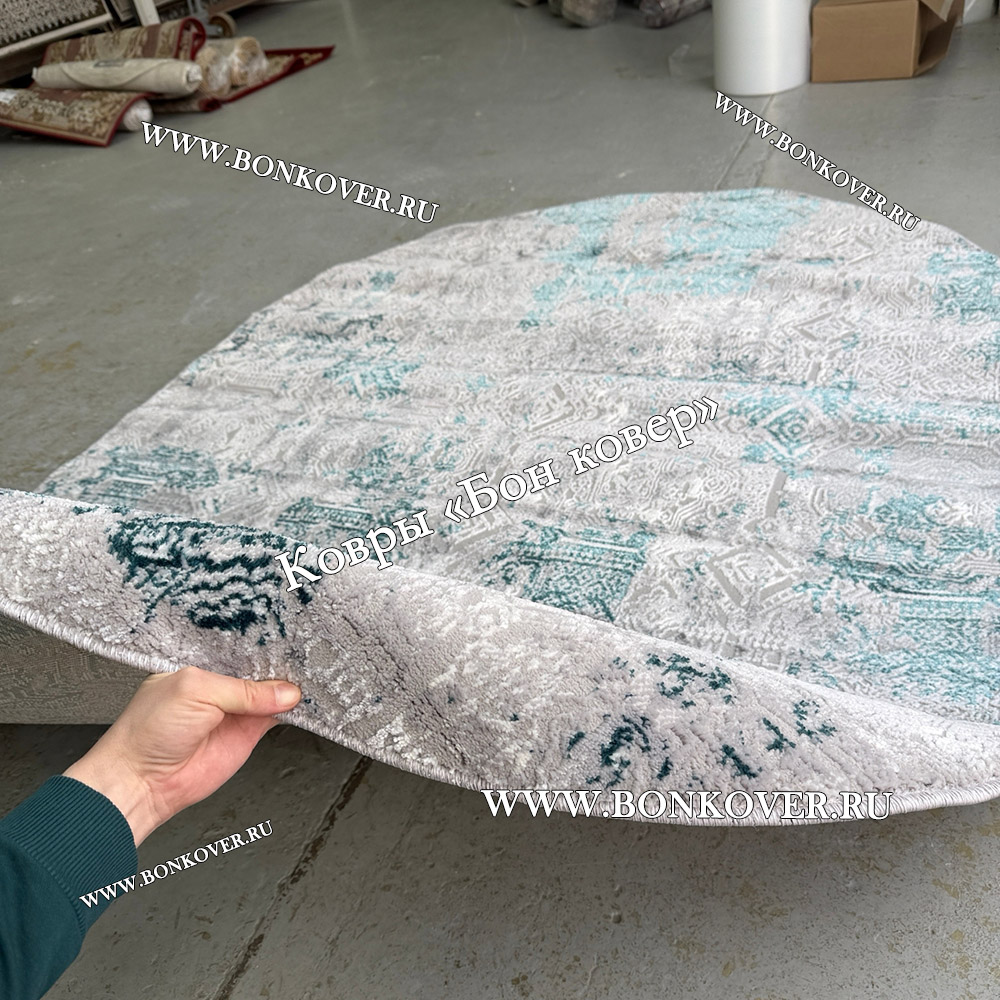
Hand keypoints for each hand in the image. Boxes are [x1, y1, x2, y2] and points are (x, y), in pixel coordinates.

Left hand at [64, 666, 300, 845]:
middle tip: (305, 654)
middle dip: (281, 662)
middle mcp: (220, 685)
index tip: (288, 636)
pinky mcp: (248, 734)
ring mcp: (235, 710)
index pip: (241, 647)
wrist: (143, 782)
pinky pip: (277, 717)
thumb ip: (244, 690)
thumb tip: (285, 692)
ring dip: (289, 687)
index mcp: (201, 664)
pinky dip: (293, 710)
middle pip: (261, 668)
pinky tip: (302, 700)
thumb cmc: (148, 731)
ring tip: (309, 673)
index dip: (263, 643)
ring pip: (273, 692)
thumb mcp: (197, 691)